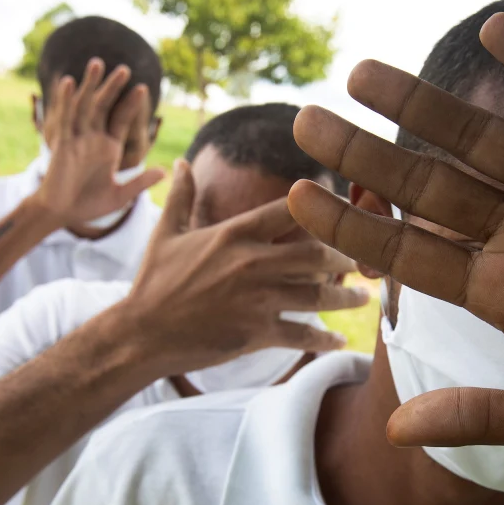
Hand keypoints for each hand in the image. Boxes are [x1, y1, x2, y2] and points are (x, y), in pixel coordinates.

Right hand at [30, 59, 164, 229]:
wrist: (62, 214)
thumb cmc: (89, 205)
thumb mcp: (120, 195)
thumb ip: (140, 183)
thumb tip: (164, 171)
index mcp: (109, 148)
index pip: (121, 120)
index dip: (131, 105)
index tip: (142, 88)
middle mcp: (93, 139)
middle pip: (103, 107)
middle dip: (112, 87)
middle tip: (124, 68)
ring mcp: (76, 139)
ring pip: (84, 107)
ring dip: (90, 86)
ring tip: (97, 63)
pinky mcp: (62, 145)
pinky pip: (65, 119)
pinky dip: (66, 101)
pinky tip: (69, 83)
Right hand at [120, 158, 369, 375]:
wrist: (141, 334)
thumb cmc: (153, 282)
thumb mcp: (166, 233)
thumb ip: (182, 196)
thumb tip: (178, 163)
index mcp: (234, 233)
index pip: (291, 210)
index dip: (322, 206)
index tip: (341, 210)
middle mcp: (252, 263)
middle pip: (317, 253)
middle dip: (345, 257)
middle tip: (361, 261)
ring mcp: (257, 300)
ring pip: (318, 296)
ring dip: (346, 298)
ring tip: (362, 299)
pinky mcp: (256, 333)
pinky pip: (302, 335)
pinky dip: (325, 340)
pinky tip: (339, 341)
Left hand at [287, 12, 503, 454]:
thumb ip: (486, 416)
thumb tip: (395, 431)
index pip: (410, 252)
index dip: (353, 225)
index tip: (294, 196)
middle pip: (430, 185)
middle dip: (366, 153)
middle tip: (304, 120)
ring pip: (487, 138)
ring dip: (426, 104)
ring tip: (362, 71)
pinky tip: (495, 30)